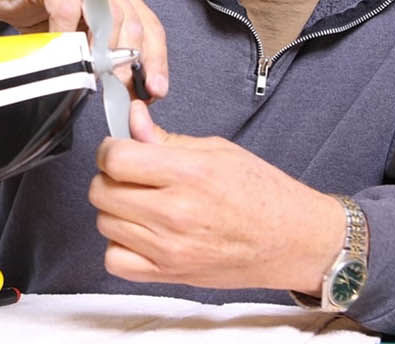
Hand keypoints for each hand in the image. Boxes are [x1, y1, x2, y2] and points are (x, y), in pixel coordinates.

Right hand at [0, 0, 167, 97]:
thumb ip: (104, 57)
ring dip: (105, 52)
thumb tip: (128, 92)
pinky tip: (63, 55)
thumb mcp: (81, 40)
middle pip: (134, 24)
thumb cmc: (43, 15)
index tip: (155, 91)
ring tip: (98, 74)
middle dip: (131, 63)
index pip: (150, 30)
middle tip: (123, 89)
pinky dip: (67, 38)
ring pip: (109, 17)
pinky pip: (68, 12)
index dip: (156, 62)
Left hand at [88, 101, 343, 292]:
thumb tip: (132, 119)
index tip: (119, 150)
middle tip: (131, 175)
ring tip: (142, 203)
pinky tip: (140, 233)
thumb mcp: (217, 151)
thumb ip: (165, 139)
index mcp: (190, 174)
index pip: (116, 159)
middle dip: (110, 178)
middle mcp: (176, 213)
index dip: (111, 149)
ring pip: (104, 223)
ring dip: (116, 210)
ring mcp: (170, 249)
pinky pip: (115, 260)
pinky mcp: (169, 274)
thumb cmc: (263, 193)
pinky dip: (120, 246)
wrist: (293, 240)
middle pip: (101, 192)